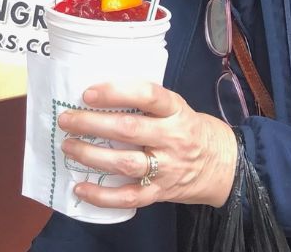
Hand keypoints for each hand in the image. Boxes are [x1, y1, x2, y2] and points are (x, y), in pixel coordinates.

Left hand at [57, 81, 237, 208]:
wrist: (224, 166)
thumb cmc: (191, 130)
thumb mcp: (178, 108)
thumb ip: (148, 104)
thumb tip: (99, 95)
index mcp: (176, 111)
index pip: (148, 95)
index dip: (116, 93)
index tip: (88, 93)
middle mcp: (172, 138)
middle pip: (128, 129)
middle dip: (92, 124)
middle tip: (66, 120)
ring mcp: (167, 168)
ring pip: (124, 163)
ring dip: (91, 155)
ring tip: (68, 146)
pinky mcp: (160, 193)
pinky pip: (128, 197)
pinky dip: (101, 195)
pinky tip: (80, 188)